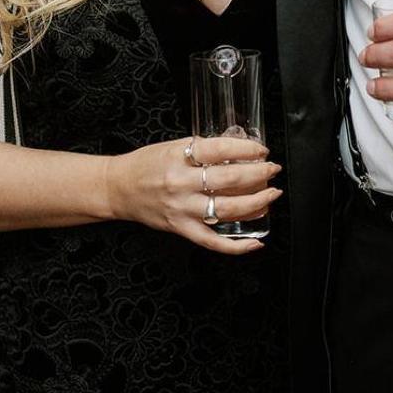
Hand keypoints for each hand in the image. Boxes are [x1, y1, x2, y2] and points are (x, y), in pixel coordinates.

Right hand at [103, 136, 281, 254]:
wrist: (118, 188)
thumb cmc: (147, 164)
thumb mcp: (174, 146)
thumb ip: (203, 148)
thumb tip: (238, 148)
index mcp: (180, 156)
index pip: (221, 150)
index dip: (247, 149)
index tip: (262, 149)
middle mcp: (182, 183)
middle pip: (229, 179)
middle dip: (259, 174)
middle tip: (273, 169)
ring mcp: (182, 208)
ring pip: (227, 209)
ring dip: (256, 202)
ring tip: (271, 195)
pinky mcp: (181, 229)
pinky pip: (212, 242)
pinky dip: (236, 246)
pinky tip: (255, 242)